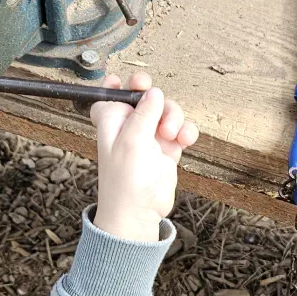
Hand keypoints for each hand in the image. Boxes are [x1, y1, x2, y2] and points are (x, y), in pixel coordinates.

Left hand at [90, 71, 198, 241]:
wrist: (138, 213)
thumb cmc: (124, 182)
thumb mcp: (131, 141)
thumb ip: (144, 113)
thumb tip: (154, 91)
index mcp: (112, 121)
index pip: (110, 95)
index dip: (118, 85)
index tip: (131, 82)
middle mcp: (130, 126)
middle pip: (146, 98)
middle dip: (156, 99)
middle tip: (157, 98)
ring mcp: (149, 137)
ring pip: (167, 112)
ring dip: (174, 118)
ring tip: (171, 135)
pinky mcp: (167, 149)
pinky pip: (181, 130)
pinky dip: (185, 132)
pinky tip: (185, 141)